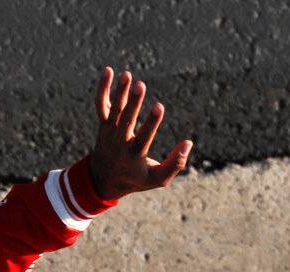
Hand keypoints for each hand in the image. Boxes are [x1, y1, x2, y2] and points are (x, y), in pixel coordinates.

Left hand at [87, 67, 192, 200]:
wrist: (101, 181)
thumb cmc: (135, 179)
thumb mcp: (156, 179)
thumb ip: (174, 164)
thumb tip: (188, 144)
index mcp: (133, 155)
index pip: (142, 138)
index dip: (151, 123)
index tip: (159, 107)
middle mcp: (118, 142)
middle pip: (125, 121)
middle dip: (134, 103)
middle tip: (141, 85)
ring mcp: (109, 132)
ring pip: (113, 110)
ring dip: (119, 92)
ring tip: (127, 75)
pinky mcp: (103, 124)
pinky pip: (101, 105)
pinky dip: (103, 89)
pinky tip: (109, 71)